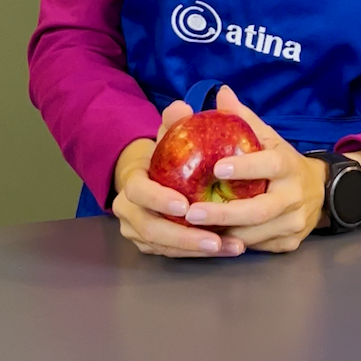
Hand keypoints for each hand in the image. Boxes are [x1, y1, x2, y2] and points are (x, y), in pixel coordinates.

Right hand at [111, 103, 246, 260]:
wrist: (148, 176)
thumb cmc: (164, 154)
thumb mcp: (168, 135)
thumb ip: (174, 122)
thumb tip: (182, 106)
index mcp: (130, 183)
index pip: (139, 193)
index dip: (159, 199)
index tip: (185, 205)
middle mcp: (127, 212)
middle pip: (152, 229)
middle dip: (185, 237)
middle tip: (215, 239)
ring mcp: (137, 232)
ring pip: (165, 247)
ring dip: (199, 249)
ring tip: (232, 246)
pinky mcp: (151, 246)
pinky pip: (174, 254)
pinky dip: (200, 253)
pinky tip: (228, 248)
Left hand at [180, 85, 326, 254]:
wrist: (322, 192)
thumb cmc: (283, 162)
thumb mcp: (269, 138)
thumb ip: (244, 119)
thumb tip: (221, 92)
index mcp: (288, 165)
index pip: (269, 165)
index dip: (245, 167)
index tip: (217, 168)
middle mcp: (294, 196)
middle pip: (258, 210)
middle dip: (224, 214)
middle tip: (191, 213)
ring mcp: (294, 223)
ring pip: (255, 234)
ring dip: (223, 234)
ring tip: (192, 230)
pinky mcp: (289, 243)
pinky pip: (258, 247)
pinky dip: (234, 244)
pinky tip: (212, 241)